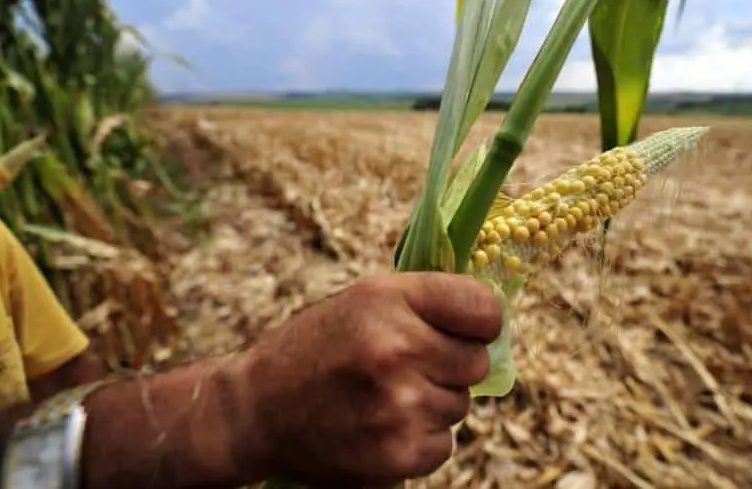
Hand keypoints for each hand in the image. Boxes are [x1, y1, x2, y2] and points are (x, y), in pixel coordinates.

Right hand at [237, 272, 502, 486]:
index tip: (465, 329)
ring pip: (461, 405)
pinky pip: (444, 444)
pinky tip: (380, 426)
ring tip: (384, 397)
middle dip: (452, 365)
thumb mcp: (365, 301)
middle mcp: (397, 348)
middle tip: (408, 366)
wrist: (256, 410)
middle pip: (477, 362)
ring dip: (432, 403)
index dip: (480, 322)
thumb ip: (428, 303)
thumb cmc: (316, 348)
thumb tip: (494, 320)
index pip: (485, 309)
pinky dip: (420, 439)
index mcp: (390, 299)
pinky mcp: (399, 453)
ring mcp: (400, 405)